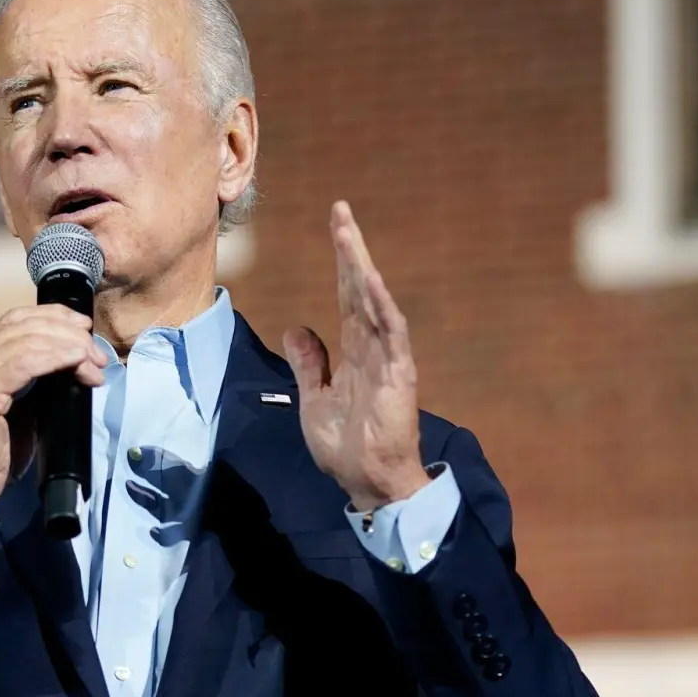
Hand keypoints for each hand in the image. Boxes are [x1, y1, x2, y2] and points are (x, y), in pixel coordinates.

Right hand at [0, 305, 109, 516]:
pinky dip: (58, 358)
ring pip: (30, 340)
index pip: (17, 319)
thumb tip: (70, 362)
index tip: (85, 330)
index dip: (55, 317)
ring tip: (94, 365)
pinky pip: (26, 362)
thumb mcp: (13, 405)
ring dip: (70, 348)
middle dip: (69, 334)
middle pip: (26, 324)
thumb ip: (30, 378)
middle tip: (97, 354)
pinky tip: (77, 365)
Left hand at [281, 201, 429, 511]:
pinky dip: (382, 307)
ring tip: (348, 234)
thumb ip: (310, 364)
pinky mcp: (399, 376)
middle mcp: (372, 348)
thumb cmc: (346, 448)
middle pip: (359, 289)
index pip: (345, 297)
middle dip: (350, 251)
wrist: (369, 484)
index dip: (339, 264)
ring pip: (374, 303)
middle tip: (340, 212)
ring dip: (362, 268)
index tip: (334, 228)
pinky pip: (393, 335)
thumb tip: (298, 328)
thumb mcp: (314, 399)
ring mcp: (388, 359)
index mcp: (353, 352)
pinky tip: (372, 282)